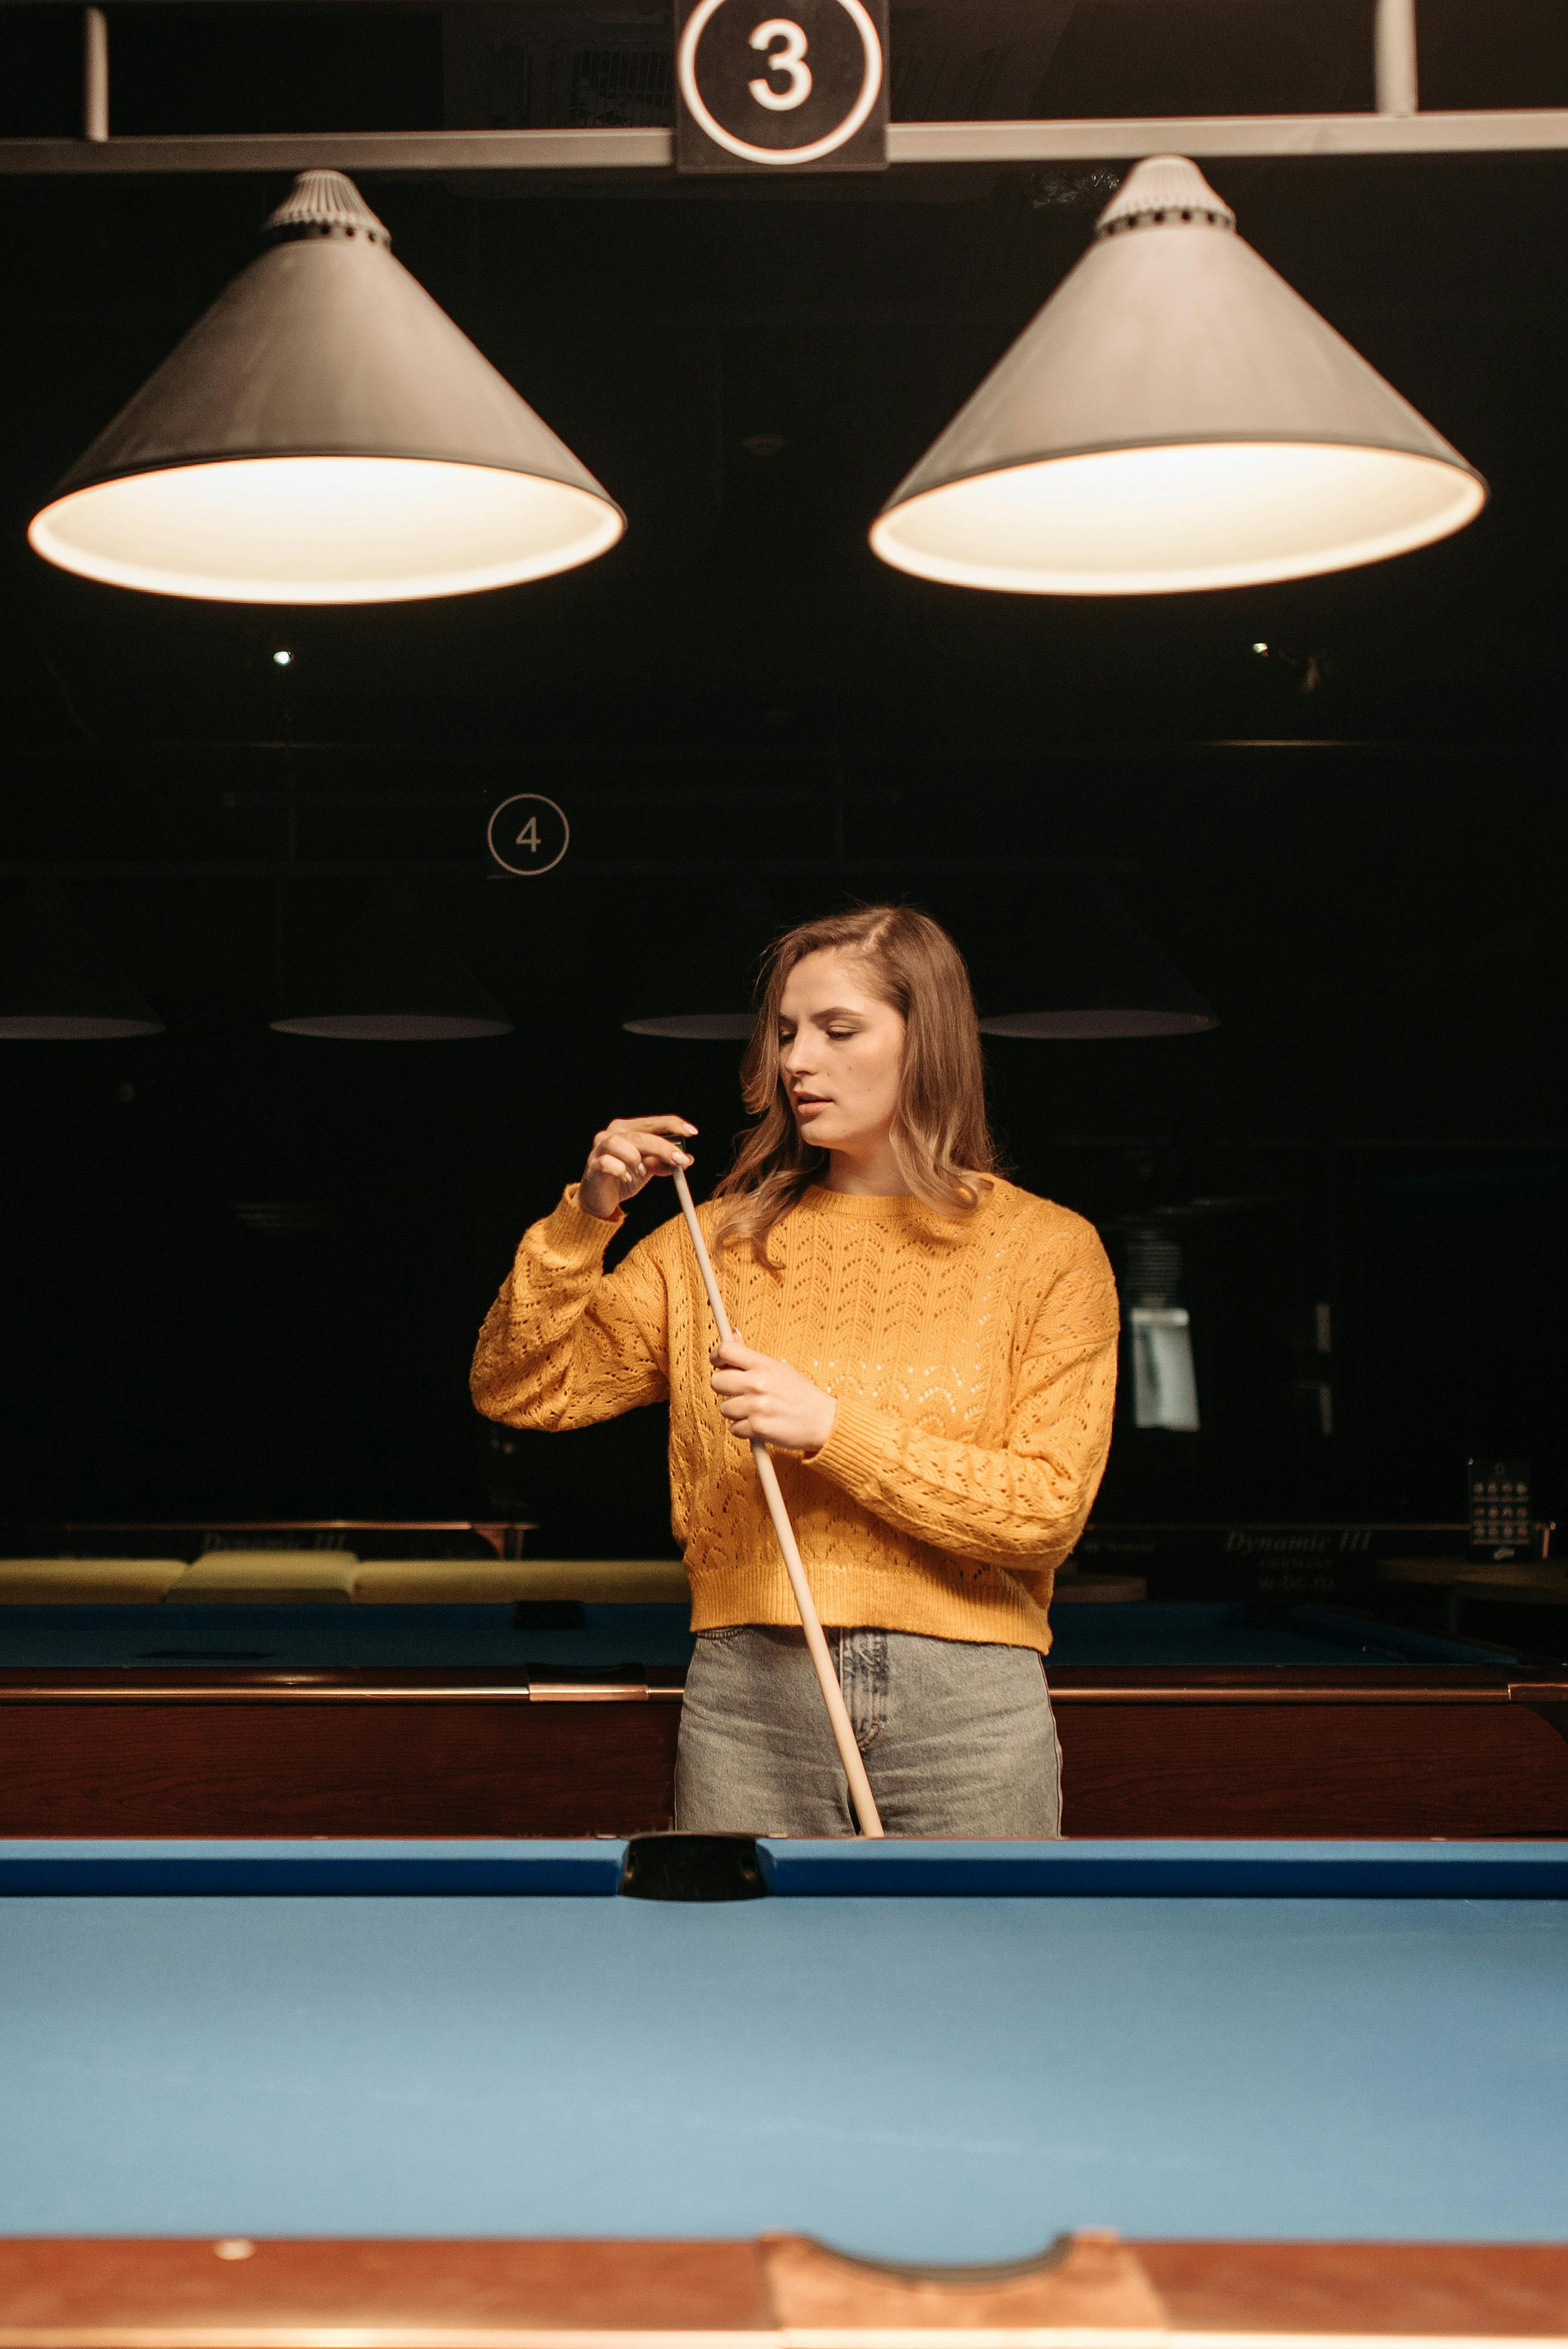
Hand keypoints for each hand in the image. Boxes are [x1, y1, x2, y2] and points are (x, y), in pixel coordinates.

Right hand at [579, 1114, 696, 1220]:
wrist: (600, 1199)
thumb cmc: (623, 1178)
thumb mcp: (648, 1169)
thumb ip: (664, 1162)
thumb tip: (687, 1159)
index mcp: (627, 1129)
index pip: (653, 1122)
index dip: (673, 1124)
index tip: (692, 1132)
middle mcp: (611, 1134)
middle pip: (640, 1134)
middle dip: (663, 1146)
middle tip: (680, 1159)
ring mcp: (599, 1149)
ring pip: (620, 1143)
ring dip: (636, 1158)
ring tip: (642, 1172)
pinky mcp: (593, 1166)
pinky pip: (608, 1163)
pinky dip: (621, 1170)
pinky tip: (627, 1179)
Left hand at [709, 1336, 835, 1454]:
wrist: (823, 1420)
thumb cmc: (801, 1394)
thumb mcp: (779, 1368)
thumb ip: (752, 1356)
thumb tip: (732, 1336)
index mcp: (764, 1365)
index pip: (726, 1350)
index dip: (716, 1355)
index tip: (718, 1361)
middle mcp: (758, 1384)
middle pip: (717, 1381)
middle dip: (724, 1388)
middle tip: (739, 1391)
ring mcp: (756, 1407)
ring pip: (724, 1408)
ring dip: (737, 1412)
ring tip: (756, 1410)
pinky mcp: (757, 1428)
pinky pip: (734, 1429)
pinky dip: (745, 1429)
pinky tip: (761, 1422)